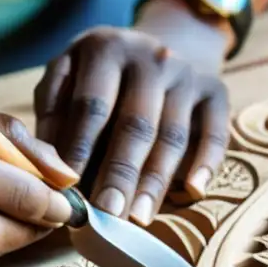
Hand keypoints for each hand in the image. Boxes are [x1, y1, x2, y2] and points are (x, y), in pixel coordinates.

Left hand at [35, 26, 230, 225]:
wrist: (151, 51)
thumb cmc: (95, 78)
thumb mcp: (65, 78)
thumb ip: (53, 115)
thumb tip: (52, 167)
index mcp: (105, 49)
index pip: (91, 105)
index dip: (79, 149)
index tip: (69, 191)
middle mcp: (150, 56)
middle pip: (135, 123)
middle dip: (120, 173)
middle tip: (108, 213)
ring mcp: (187, 73)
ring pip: (173, 134)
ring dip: (156, 180)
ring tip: (139, 217)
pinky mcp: (215, 90)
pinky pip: (215, 132)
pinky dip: (206, 163)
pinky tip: (193, 192)